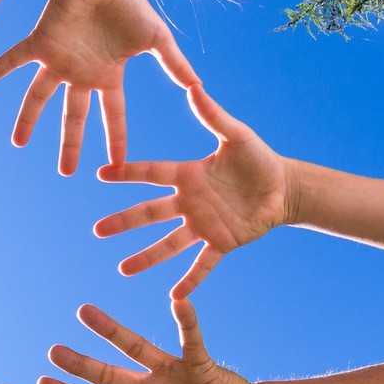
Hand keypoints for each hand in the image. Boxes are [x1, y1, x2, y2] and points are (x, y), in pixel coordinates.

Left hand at [0, 0, 198, 175]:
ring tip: (18, 143)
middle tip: (66, 172)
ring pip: (39, 97)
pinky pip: (13, 60)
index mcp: (107, 76)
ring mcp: (58, 60)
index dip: (116, 141)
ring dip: (28, 119)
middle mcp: (80, 73)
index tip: (119, 166)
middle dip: (69, 144)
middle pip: (73, 117)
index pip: (112, 116)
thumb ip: (174, 66)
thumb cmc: (131, 4)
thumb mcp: (158, 41)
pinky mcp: (40, 42)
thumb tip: (199, 89)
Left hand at [39, 299, 261, 383]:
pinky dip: (187, 322)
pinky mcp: (200, 363)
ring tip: (83, 312)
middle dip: (80, 364)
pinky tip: (177, 302)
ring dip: (111, 331)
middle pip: (107, 375)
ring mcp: (172, 373)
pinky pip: (192, 339)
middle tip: (51, 350)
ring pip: (136, 348)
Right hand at [95, 85, 296, 297]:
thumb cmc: (259, 159)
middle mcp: (189, 202)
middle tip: (98, 230)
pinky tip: (174, 297)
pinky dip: (191, 281)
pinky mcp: (222, 243)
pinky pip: (203, 264)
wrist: (285, 188)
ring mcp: (203, 225)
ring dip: (147, 257)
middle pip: (151, 212)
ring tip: (123, 270)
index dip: (127, 174)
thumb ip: (214, 115)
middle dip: (124, 221)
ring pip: (170, 243)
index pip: (152, 173)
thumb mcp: (237, 135)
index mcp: (189, 175)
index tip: (101, 174)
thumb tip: (194, 87)